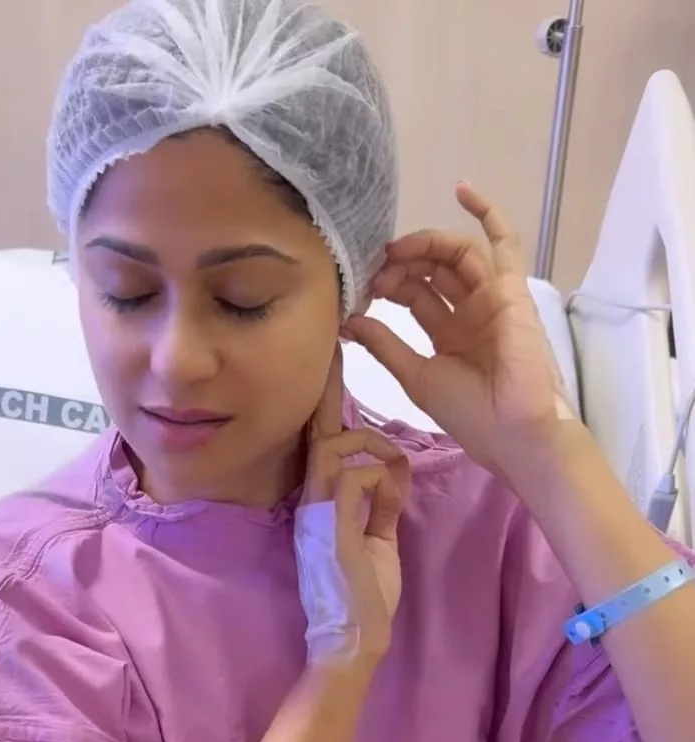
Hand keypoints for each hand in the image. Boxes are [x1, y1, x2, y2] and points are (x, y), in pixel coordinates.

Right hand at [301, 349, 410, 662]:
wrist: (355, 636)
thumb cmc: (365, 595)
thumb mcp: (378, 540)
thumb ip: (382, 506)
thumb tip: (392, 476)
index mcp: (320, 502)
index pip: (321, 444)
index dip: (325, 406)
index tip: (331, 365)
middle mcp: (311, 499)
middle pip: (318, 433)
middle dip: (332, 396)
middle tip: (344, 359)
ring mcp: (317, 510)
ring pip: (334, 446)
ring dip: (370, 446)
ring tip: (394, 467)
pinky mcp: (330, 524)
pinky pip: (354, 476)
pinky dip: (381, 480)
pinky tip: (391, 499)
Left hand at [343, 183, 570, 479]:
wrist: (513, 432)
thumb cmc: (469, 414)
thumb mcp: (416, 378)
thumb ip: (385, 347)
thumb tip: (349, 322)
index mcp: (447, 335)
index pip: (414, 295)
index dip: (389, 285)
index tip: (361, 290)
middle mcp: (468, 312)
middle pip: (431, 271)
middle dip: (401, 265)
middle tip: (375, 270)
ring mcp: (490, 298)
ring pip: (455, 256)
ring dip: (424, 247)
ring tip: (396, 252)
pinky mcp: (509, 290)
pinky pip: (503, 244)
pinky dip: (487, 214)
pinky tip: (461, 190)